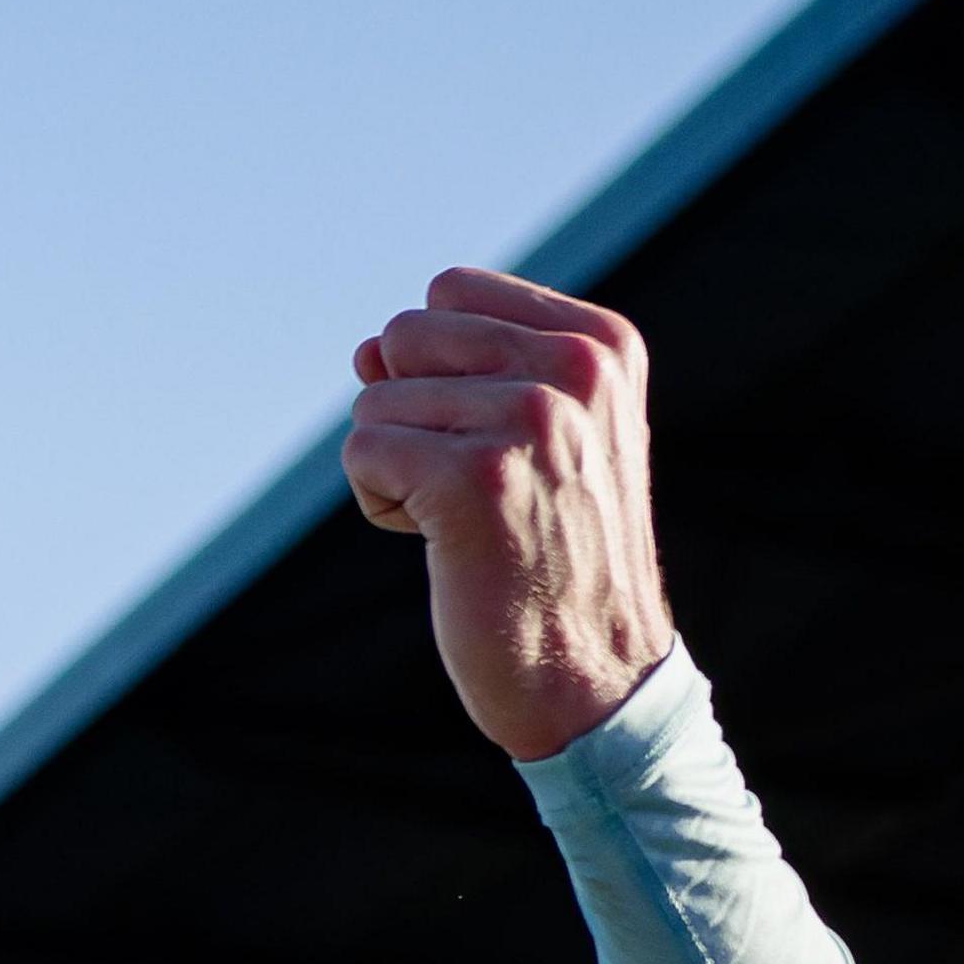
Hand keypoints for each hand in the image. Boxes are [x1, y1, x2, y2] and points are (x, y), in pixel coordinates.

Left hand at [343, 268, 675, 760]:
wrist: (592, 673)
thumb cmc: (550, 553)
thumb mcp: (536, 435)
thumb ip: (460, 371)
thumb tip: (365, 350)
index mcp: (602, 343)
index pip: (451, 290)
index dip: (433, 364)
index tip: (487, 433)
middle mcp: (575, 368)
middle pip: (404, 336)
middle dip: (408, 412)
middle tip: (472, 485)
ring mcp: (529, 420)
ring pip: (375, 400)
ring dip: (394, 469)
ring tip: (467, 522)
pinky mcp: (473, 479)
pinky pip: (362, 453)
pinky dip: (379, 504)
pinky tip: (442, 544)